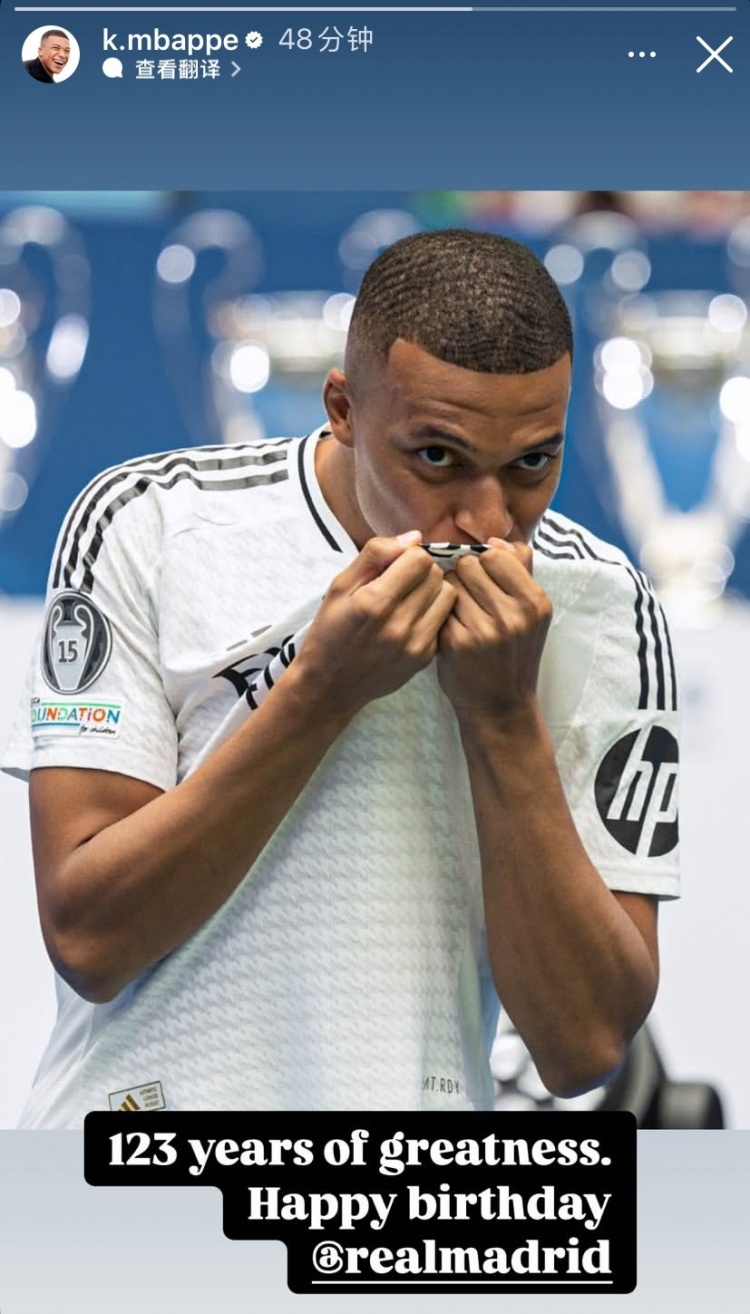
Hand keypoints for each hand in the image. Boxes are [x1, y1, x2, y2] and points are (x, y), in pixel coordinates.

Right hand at [294, 533, 456, 716]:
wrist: (329, 685)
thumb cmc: (330, 631)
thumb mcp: (339, 586)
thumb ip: (375, 555)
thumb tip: (414, 537)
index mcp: (374, 602)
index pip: (419, 558)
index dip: (408, 555)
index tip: (394, 565)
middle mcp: (399, 624)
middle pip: (435, 574)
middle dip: (421, 571)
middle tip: (401, 582)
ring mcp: (416, 644)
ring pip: (447, 595)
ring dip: (432, 590)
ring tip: (410, 598)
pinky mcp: (425, 658)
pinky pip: (444, 619)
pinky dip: (432, 613)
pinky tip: (411, 619)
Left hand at [436, 538, 551, 724]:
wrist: (500, 705)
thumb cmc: (514, 653)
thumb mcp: (531, 613)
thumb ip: (520, 570)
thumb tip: (496, 540)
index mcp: (535, 602)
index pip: (495, 555)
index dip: (484, 564)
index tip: (485, 581)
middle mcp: (513, 615)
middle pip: (468, 564)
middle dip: (464, 576)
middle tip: (471, 599)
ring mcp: (483, 630)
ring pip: (449, 583)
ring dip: (449, 592)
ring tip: (462, 613)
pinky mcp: (455, 643)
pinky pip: (438, 606)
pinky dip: (440, 613)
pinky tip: (451, 628)